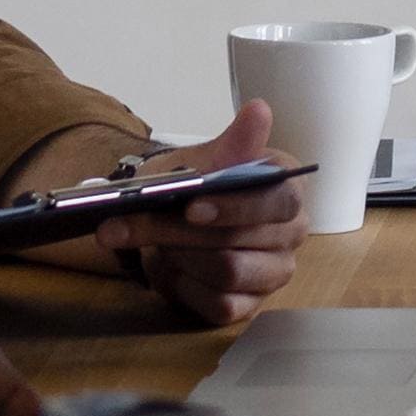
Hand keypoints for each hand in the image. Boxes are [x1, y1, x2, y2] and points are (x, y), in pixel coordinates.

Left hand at [51, 100, 307, 324]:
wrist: (173, 221)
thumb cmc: (196, 186)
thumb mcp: (204, 160)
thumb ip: (232, 143)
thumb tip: (259, 110)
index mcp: (287, 189)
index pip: (277, 202)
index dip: (234, 207)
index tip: (191, 207)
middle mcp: (291, 232)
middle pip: (239, 240)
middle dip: (177, 231)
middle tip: (123, 225)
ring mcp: (274, 272)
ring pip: (228, 272)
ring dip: (178, 257)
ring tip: (150, 244)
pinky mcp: (250, 305)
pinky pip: (219, 304)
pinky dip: (184, 287)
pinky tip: (169, 271)